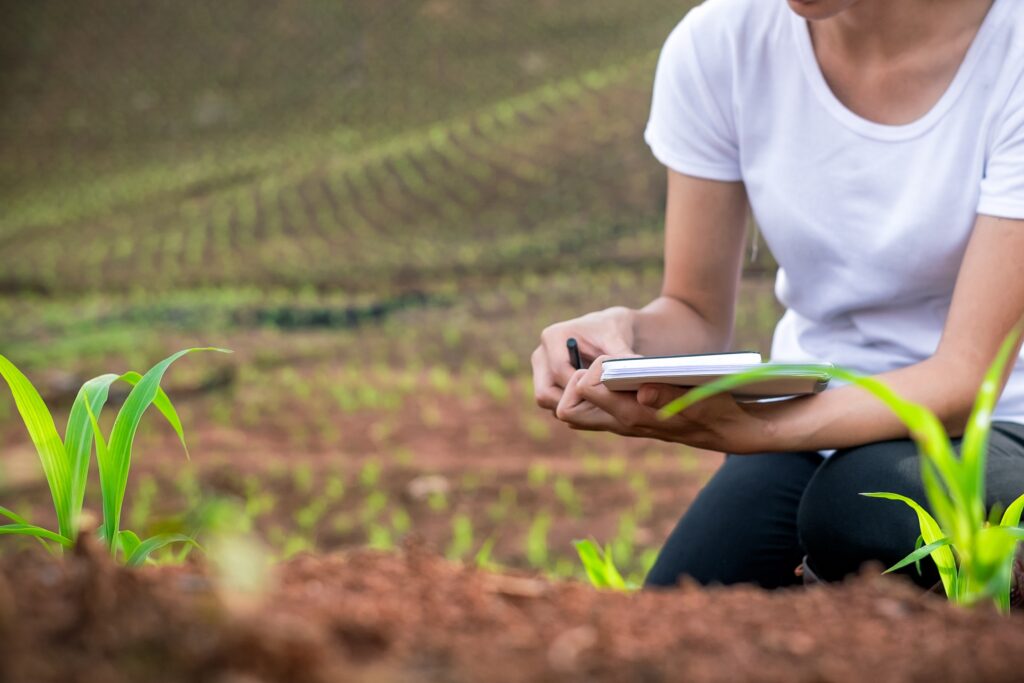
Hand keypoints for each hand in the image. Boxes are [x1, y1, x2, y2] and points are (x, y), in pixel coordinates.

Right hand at [531, 307, 636, 411]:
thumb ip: (623, 359)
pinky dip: (570, 408)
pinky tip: (593, 406)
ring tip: (597, 408)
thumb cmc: (612, 331)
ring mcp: (541, 370)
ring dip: (569, 408)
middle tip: (599, 410)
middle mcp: (541, 354)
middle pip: (545, 391)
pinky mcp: (545, 382)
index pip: (560, 372)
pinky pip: (552, 403)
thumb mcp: (618, 341)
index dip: (581, 390)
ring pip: (546, 400)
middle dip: (571, 404)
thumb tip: (639, 374)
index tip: (604, 399)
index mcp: (553, 337)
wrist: (607, 332)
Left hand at [554, 355, 769, 452]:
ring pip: (578, 412)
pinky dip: (594, 393)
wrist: (732, 432)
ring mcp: (624, 423)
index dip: (589, 369)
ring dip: (581, 389)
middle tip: (592, 360)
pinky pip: (595, 410)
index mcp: (634, 415)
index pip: (585, 391)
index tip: (607, 355)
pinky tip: (615, 375)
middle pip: (569, 410)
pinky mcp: (630, 418)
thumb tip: (642, 391)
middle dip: (570, 385)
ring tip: (601, 366)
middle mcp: (622, 423)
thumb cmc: (719, 410)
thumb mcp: (701, 399)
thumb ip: (669, 395)